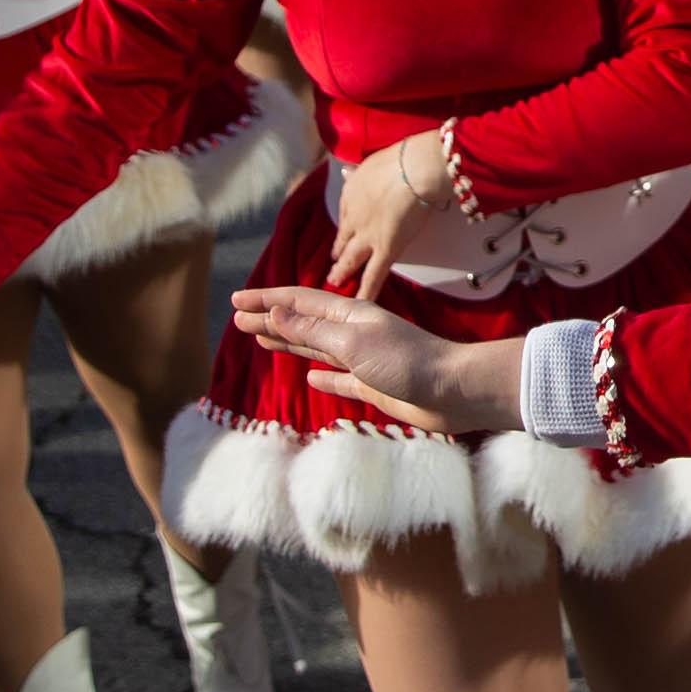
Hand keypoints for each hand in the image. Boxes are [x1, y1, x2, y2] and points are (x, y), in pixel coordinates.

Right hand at [230, 281, 516, 430]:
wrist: (453, 391)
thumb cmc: (407, 361)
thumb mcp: (352, 342)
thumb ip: (313, 330)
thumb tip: (276, 312)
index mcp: (349, 316)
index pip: (298, 302)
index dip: (266, 301)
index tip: (236, 300)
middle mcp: (354, 333)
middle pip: (303, 323)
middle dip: (271, 320)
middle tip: (238, 319)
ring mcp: (364, 360)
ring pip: (316, 349)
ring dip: (288, 343)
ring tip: (261, 340)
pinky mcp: (374, 386)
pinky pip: (340, 380)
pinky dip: (322, 378)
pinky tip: (310, 378)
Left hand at [325, 132, 445, 300]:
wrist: (415, 168)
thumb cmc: (402, 159)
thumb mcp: (371, 161)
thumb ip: (357, 172)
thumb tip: (345, 171)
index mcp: (351, 193)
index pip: (345, 215)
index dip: (344, 229)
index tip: (343, 236)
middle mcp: (354, 217)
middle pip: (343, 240)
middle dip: (338, 254)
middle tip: (334, 264)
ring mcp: (368, 236)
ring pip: (351, 260)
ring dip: (342, 273)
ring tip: (336, 283)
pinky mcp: (386, 249)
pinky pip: (373, 277)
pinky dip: (366, 293)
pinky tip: (359, 304)